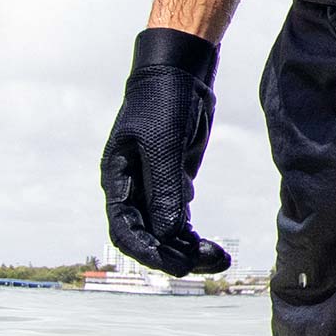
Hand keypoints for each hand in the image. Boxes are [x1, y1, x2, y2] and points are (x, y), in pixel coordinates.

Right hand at [98, 28, 230, 275]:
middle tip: (206, 261)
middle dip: (173, 253)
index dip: (147, 252)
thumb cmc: (163, 100)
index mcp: (117, 178)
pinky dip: (192, 231)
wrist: (180, 70)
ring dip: (188, 246)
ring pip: (165, 230)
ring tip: (219, 258)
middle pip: (146, 236)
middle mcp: (131, 187)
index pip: (124, 229)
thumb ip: (164, 189)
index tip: (176, 264)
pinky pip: (178, 216)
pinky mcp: (173, 180)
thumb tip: (167, 234)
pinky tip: (210, 241)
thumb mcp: (163, 144)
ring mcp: (152, 185)